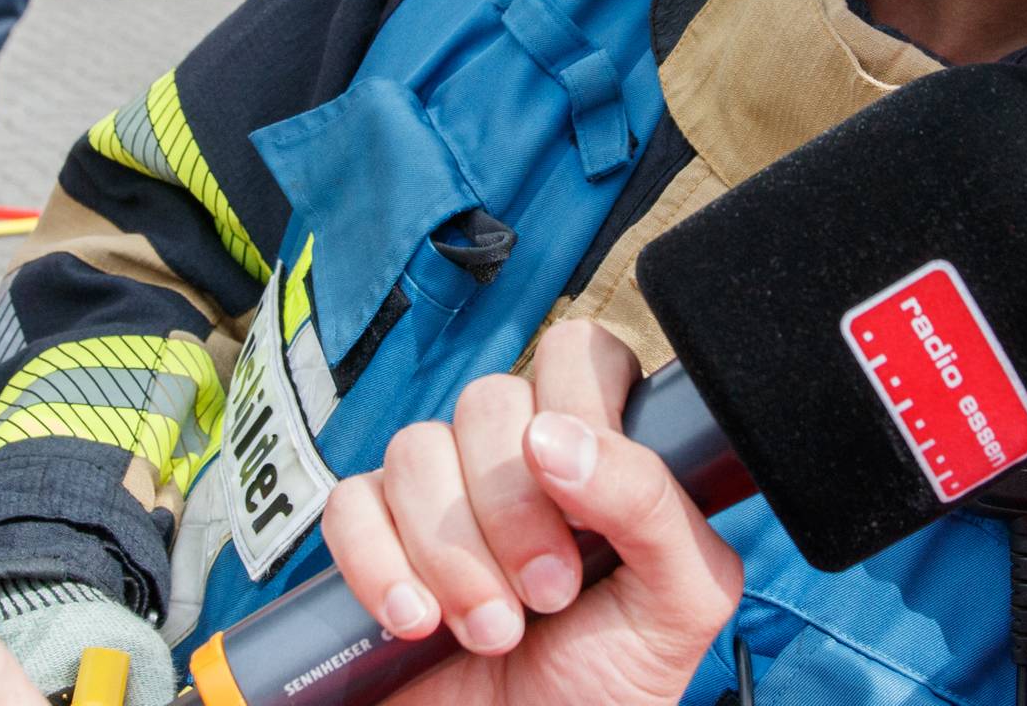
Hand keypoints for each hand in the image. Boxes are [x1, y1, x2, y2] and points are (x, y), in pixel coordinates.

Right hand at [322, 322, 741, 705]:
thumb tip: (558, 436)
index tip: (581, 500)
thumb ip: (652, 507)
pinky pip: (349, 504)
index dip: (576, 406)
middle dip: (513, 510)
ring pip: (415, 449)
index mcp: (602, 453)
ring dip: (454, 555)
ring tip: (493, 632)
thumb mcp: (678, 604)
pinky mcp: (374, 537)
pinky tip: (415, 623)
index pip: (578, 354)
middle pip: (488, 399)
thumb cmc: (610, 685)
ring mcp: (439, 494)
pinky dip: (378, 567)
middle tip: (548, 595)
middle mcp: (518, 459)